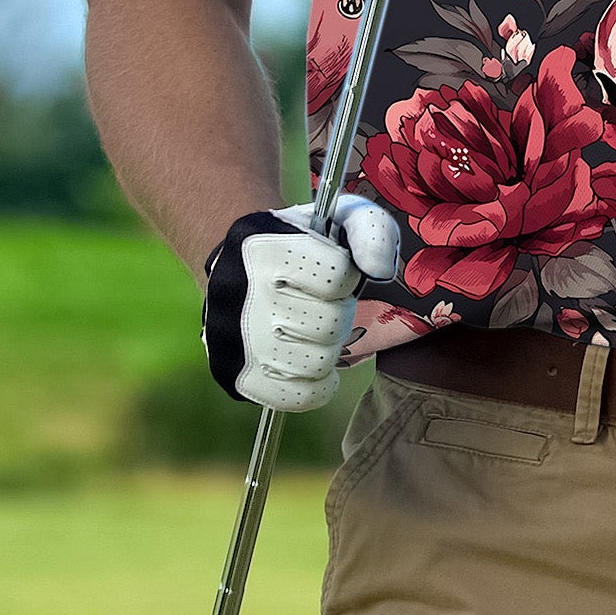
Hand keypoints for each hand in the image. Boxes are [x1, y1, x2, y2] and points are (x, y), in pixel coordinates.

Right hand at [201, 196, 400, 410]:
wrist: (240, 265)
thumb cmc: (304, 242)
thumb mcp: (342, 217)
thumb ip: (373, 231)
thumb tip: (381, 271)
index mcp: (265, 248)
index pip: (338, 277)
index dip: (348, 275)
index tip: (334, 272)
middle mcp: (241, 295)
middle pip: (330, 324)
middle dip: (339, 312)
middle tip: (324, 303)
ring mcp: (234, 342)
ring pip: (316, 364)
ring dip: (328, 347)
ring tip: (314, 329)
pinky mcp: (235, 377)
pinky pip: (297, 397)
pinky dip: (316, 385)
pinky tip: (312, 361)